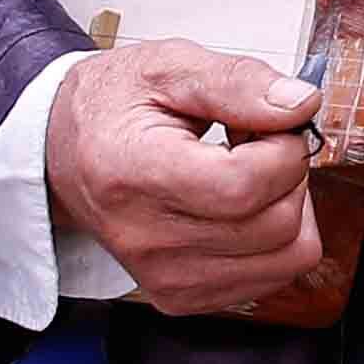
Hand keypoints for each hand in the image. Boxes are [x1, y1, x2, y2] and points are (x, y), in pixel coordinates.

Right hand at [43, 36, 326, 314]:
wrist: (63, 152)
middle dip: (290, 173)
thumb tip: (300, 105)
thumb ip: (238, 82)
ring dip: (288, 207)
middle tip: (259, 141)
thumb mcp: (169, 67)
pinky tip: (239, 206)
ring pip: (286, 257)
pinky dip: (275, 238)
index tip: (273, 123)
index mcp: (135, 173)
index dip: (283, 149)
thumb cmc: (112, 107)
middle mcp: (147, 238)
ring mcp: (165, 276)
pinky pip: (271, 276)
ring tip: (249, 173)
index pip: (244, 186)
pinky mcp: (180, 296)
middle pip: (275, 224)